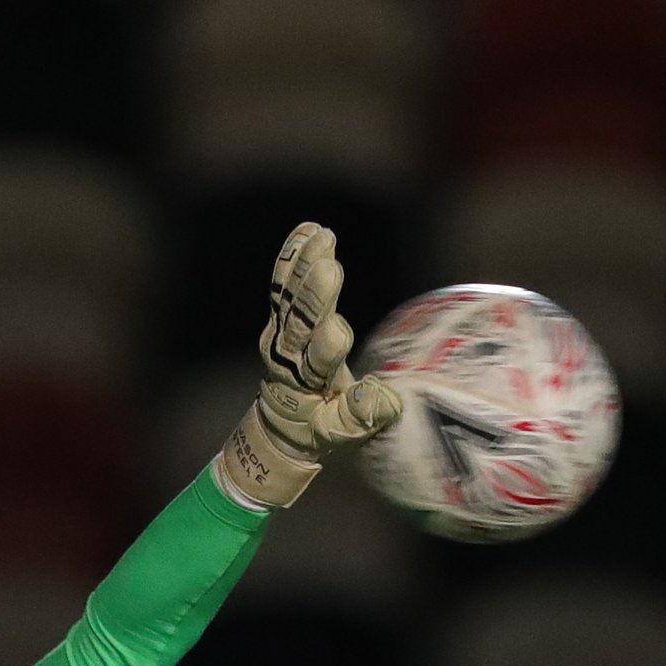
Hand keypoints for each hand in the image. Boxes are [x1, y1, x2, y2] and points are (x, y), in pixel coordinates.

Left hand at [214, 222, 404, 510]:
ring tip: (321, 238)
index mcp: (305, 387)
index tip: (338, 331)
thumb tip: (386, 398)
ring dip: (304, 267)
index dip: (325, 349)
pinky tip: (309, 230)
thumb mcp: (338, 435)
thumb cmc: (317, 428)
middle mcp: (289, 356)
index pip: (315, 366)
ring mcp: (281, 332)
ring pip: (289, 298)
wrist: (279, 422)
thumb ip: (359, 417)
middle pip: (300, 324)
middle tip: (327, 269)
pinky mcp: (280, 316)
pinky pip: (282, 284)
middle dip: (313, 298)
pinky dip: (293, 257)